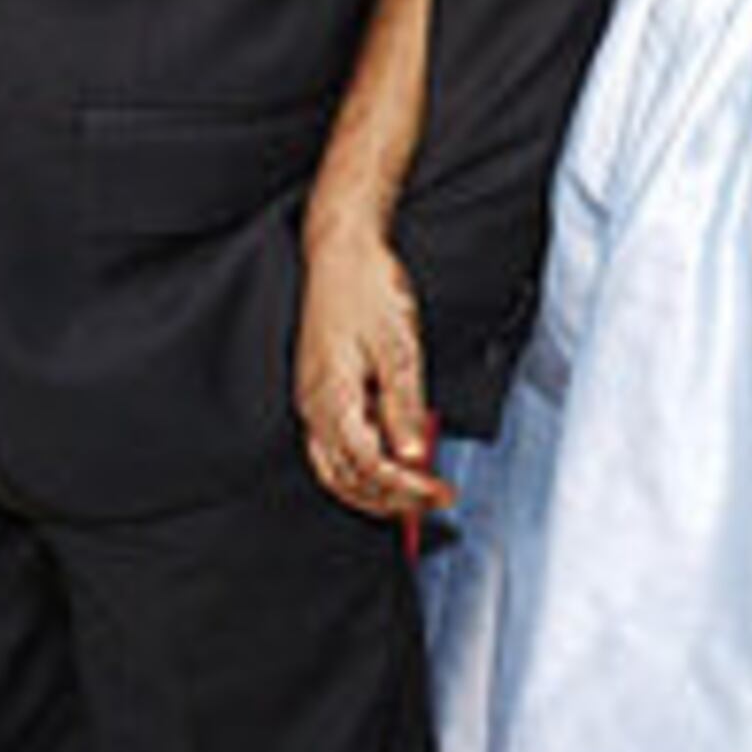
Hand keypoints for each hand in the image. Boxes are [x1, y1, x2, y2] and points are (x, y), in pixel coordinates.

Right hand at [295, 217, 450, 524]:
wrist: (341, 250)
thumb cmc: (367, 288)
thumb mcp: (399, 348)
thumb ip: (405, 406)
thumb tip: (415, 455)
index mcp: (333, 398)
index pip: (368, 467)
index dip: (406, 487)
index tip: (439, 491)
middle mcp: (314, 405)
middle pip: (347, 478)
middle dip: (390, 499)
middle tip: (432, 501)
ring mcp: (312, 398)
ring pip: (335, 468)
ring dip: (374, 488)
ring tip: (413, 491)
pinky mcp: (318, 389)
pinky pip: (333, 445)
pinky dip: (362, 464)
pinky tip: (390, 457)